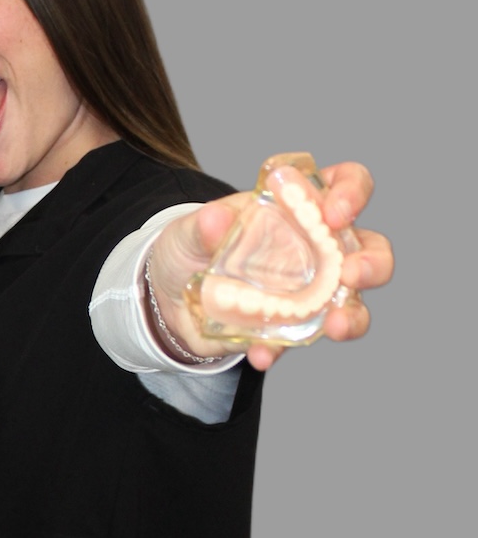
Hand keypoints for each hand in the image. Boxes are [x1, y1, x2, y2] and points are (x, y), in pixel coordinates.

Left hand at [146, 160, 394, 371]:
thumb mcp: (186, 230)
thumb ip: (202, 226)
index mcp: (299, 208)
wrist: (166, 299)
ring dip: (352, 316)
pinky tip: (262, 353)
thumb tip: (216, 219)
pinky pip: (298, 342)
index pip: (346, 184)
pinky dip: (281, 349)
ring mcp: (308, 292)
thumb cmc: (188, 249)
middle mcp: (316, 249)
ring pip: (353, 304)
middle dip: (372, 262)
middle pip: (370, 249)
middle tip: (351, 273)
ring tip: (335, 325)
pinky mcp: (289, 328)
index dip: (352, 192)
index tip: (334, 212)